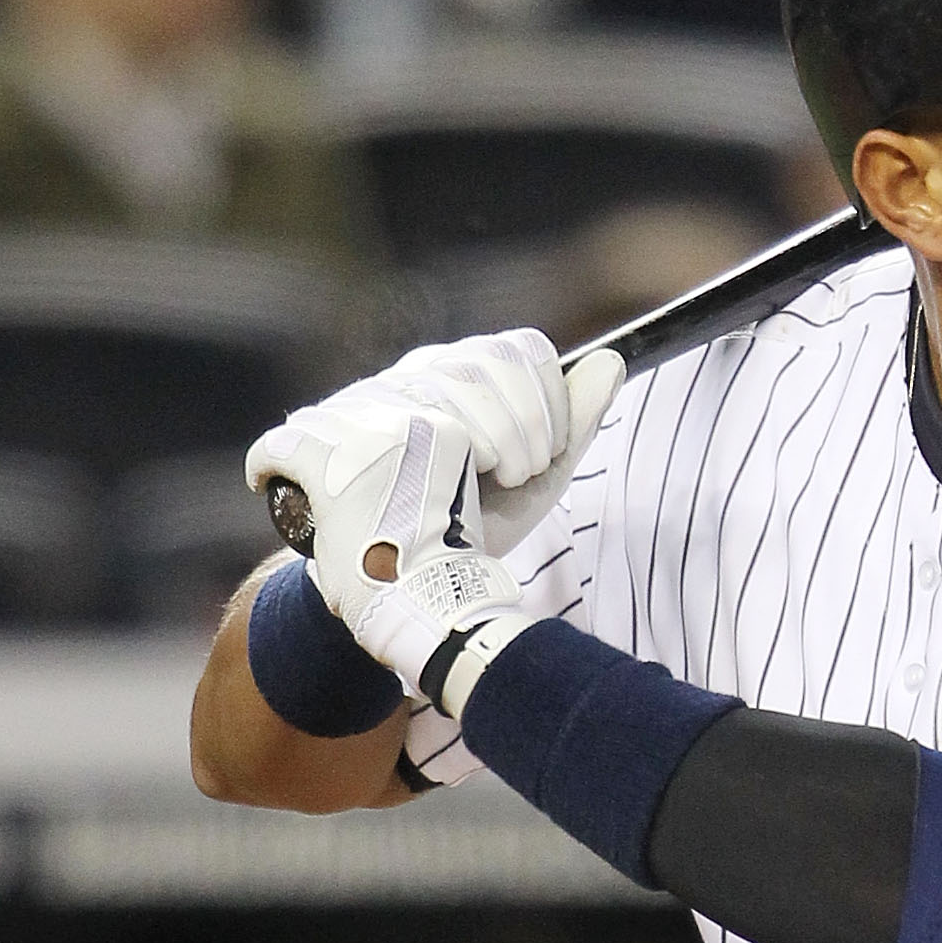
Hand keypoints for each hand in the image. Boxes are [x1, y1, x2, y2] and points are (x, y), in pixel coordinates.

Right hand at [248, 333, 609, 711]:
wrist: (408, 593)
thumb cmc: (467, 533)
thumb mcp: (532, 481)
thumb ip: (573, 423)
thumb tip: (611, 362)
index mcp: (454, 376)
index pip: (517, 349)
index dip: (548, 402)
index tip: (545, 457)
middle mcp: (407, 377)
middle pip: (490, 362)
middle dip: (527, 430)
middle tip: (515, 478)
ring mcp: (365, 401)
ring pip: (453, 384)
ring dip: (492, 446)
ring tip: (475, 491)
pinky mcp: (330, 434)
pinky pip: (407, 417)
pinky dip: (438, 461)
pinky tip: (432, 491)